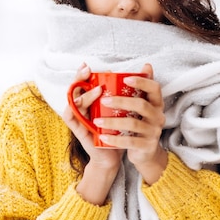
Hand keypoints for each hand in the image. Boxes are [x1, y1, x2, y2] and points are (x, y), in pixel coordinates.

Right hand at [61, 63, 122, 204]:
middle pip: (75, 89)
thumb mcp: (128, 108)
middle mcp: (83, 108)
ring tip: (98, 89)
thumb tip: (147, 67)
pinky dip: (75, 109)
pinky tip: (83, 104)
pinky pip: (71, 117)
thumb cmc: (121, 130)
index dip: (83, 73)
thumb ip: (135, 88)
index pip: (84, 83)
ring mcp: (79, 118)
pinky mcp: (78, 129)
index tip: (88, 65)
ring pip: (74, 101)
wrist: (116, 155)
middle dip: (79, 78)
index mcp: (92, 101)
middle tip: (88, 70)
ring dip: (84, 94)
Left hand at [94, 63, 167, 183]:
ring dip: (113, 122)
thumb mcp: (141, 106)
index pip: (154, 88)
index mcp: (156, 103)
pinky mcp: (146, 146)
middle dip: (121, 101)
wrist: (145, 154)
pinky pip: (130, 142)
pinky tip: (102, 137)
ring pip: (133, 125)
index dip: (142, 82)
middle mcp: (158, 116)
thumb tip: (144, 65)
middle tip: (103, 100)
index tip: (125, 78)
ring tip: (96, 120)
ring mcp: (153, 132)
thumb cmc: (139, 124)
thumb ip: (140, 88)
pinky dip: (114, 140)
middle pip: (142, 105)